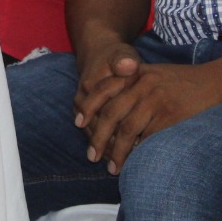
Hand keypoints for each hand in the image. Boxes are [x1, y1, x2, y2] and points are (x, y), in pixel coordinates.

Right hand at [72, 41, 142, 160]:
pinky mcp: (85, 114)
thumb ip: (123, 60)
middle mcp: (83, 98)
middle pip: (97, 128)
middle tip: (129, 164)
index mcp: (92, 85)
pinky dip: (105, 144)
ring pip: (93, 134)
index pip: (104, 113)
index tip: (138, 144)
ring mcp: (82, 107)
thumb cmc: (117, 58)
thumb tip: (128, 66)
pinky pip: (93, 133)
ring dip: (106, 150)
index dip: (120, 130)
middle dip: (112, 147)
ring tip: (123, 166)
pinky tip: (117, 157)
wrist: (99, 54)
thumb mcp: (122, 55)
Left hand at [79, 61, 221, 174]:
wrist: (217, 80)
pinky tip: (134, 164)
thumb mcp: (154, 74)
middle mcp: (142, 84)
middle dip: (98, 137)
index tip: (78, 123)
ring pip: (127, 130)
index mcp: (135, 73)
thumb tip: (110, 110)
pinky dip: (138, 153)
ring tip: (112, 167)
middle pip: (111, 113)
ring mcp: (156, 99)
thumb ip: (134, 86)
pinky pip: (148, 138)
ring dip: (117, 152)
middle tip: (92, 156)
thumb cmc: (184, 81)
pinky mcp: (171, 115)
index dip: (88, 107)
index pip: (103, 89)